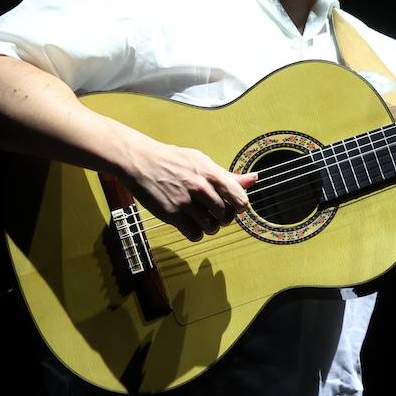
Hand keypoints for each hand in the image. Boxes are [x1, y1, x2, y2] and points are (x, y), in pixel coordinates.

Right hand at [121, 133, 257, 241]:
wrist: (141, 161)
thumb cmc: (175, 160)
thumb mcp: (203, 161)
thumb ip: (227, 175)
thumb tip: (254, 178)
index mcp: (211, 173)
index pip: (239, 198)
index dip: (240, 206)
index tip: (235, 206)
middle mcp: (200, 188)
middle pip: (226, 215)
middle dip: (225, 218)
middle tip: (217, 214)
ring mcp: (185, 202)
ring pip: (211, 227)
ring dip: (211, 227)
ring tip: (204, 220)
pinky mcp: (171, 215)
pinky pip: (194, 235)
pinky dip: (197, 234)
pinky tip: (192, 225)